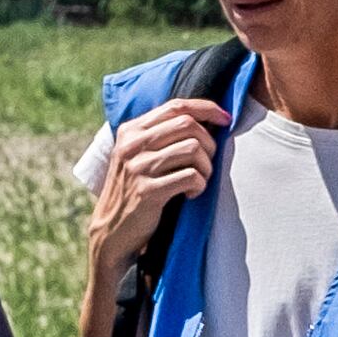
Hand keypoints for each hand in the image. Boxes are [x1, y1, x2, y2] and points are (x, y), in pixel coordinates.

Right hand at [88, 100, 227, 265]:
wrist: (112, 230)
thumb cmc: (135, 190)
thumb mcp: (139, 156)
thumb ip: (162, 137)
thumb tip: (206, 120)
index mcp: (131, 130)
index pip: (175, 107)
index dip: (206, 109)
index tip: (225, 119)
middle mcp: (132, 144)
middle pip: (188, 125)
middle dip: (209, 143)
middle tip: (207, 163)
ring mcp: (138, 167)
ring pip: (193, 149)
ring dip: (206, 167)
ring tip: (199, 180)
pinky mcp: (148, 191)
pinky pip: (191, 177)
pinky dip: (199, 186)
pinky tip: (191, 194)